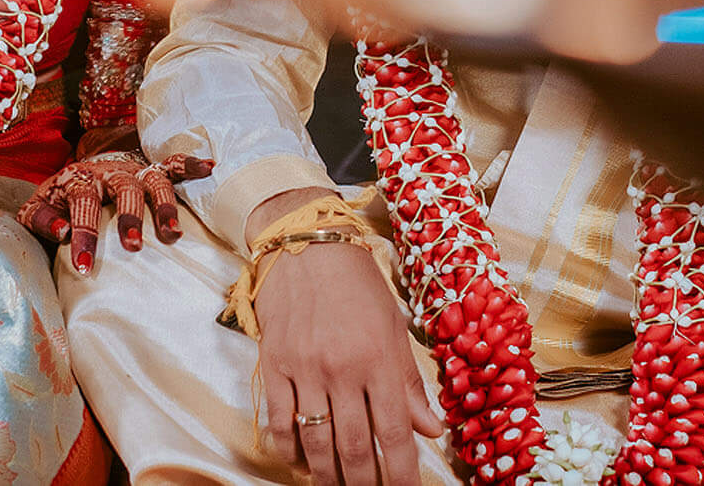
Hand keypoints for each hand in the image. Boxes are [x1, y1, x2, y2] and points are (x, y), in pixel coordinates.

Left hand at [18, 151, 212, 272]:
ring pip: (153, 181)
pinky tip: (209, 169)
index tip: (84, 266)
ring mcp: (133, 170)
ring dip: (164, 205)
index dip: (84, 234)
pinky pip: (172, 164)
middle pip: (124, 188)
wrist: (79, 171)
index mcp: (80, 179)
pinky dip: (189, 165)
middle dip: (130, 217)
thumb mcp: (38, 206)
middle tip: (133, 246)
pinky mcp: (149, 170)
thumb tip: (61, 232)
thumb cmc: (60, 198)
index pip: (82, 204)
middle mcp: (109, 172)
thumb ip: (39, 219)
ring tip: (173, 234)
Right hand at [253, 235, 442, 485]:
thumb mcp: (393, 326)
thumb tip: (431, 429)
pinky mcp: (272, 365)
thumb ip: (409, 383)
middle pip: (354, 447)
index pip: (394, 432)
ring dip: (328, 475)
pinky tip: (300, 462)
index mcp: (378, 357)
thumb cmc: (357, 282)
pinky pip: (279, 422)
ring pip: (316, 443)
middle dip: (365, 482)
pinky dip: (290, 450)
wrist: (306, 242)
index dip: (402, 472)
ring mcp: (304, 369)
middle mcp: (342, 368)